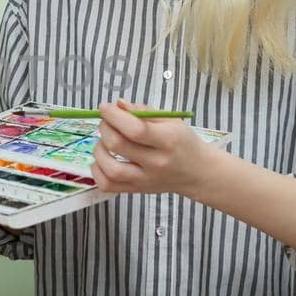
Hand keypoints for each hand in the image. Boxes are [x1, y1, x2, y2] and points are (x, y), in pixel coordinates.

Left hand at [90, 100, 216, 196]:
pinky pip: (108, 185)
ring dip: (99, 150)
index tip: (105, 107)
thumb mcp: (171, 120)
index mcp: (168, 140)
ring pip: (111, 169)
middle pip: (118, 145)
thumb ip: (143, 111)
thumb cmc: (182, 142)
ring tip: (105, 141)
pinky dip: (98, 171)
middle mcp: (156, 163)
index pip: (135, 129)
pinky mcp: (137, 190)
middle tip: (107, 122)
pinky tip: (103, 159)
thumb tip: (118, 105)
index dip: (114, 116)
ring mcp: (145, 179)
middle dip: (105, 128)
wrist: (197, 172)